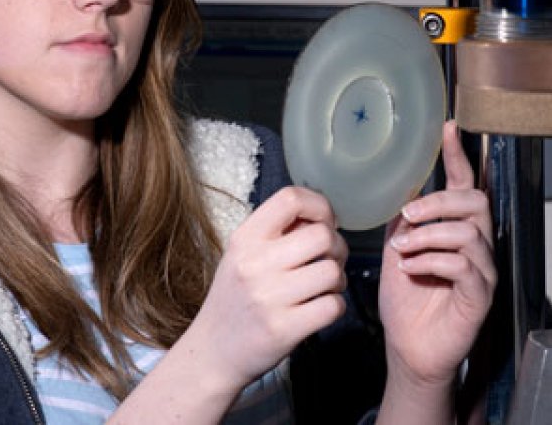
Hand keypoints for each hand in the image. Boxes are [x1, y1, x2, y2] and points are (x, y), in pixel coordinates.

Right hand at [185, 186, 347, 392]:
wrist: (213, 352)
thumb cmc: (235, 300)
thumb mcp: (242, 256)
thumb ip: (277, 233)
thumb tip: (322, 216)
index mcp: (244, 239)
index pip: (290, 199)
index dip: (320, 206)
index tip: (324, 222)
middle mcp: (254, 264)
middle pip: (322, 235)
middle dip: (337, 247)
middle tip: (328, 260)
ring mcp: (269, 298)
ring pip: (332, 271)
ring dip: (337, 280)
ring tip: (322, 288)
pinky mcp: (284, 329)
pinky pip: (333, 305)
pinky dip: (334, 306)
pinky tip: (319, 308)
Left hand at [378, 120, 496, 389]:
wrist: (408, 349)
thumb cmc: (407, 304)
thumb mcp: (397, 253)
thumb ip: (403, 224)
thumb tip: (402, 194)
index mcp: (456, 231)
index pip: (465, 185)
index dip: (458, 157)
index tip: (448, 129)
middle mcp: (476, 247)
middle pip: (476, 203)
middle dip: (439, 203)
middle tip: (408, 214)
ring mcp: (482, 272)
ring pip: (468, 233)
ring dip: (428, 236)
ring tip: (402, 251)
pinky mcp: (480, 297)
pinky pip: (464, 267)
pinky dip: (432, 262)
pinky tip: (411, 270)